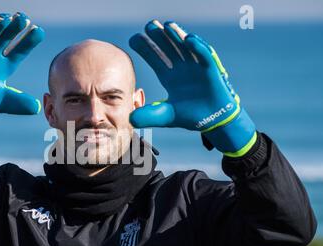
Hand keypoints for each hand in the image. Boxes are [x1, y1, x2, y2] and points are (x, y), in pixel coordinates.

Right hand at [0, 12, 44, 132]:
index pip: (19, 50)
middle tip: (24, 18)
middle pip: (6, 38)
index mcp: (5, 65)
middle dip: (15, 28)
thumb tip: (37, 108)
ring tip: (7, 18)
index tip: (40, 31)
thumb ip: (20, 103)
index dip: (29, 41)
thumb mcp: (3, 102)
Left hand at [129, 20, 255, 156]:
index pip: (155, 59)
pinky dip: (198, 47)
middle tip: (149, 25)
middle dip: (159, 37)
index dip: (145, 48)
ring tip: (167, 26)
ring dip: (177, 36)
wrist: (213, 122)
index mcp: (170, 77)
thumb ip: (149, 116)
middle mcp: (182, 69)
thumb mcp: (165, 116)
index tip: (133, 39)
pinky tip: (188, 39)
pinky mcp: (211, 71)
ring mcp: (196, 68)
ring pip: (185, 48)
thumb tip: (131, 118)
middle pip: (169, 48)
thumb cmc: (190, 116)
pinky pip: (204, 56)